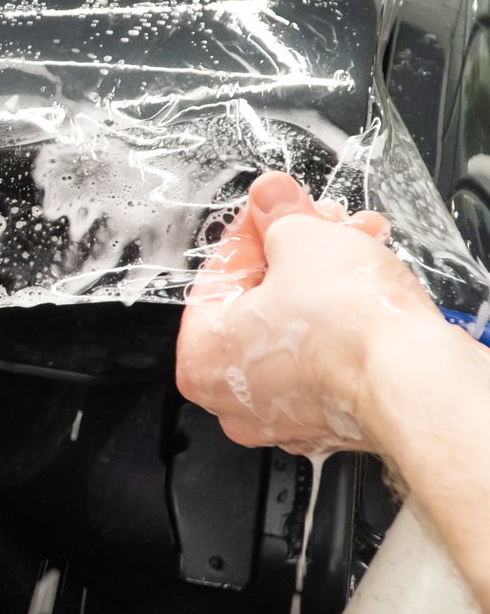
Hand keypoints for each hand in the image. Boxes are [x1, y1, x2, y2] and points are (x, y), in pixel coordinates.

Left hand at [176, 172, 447, 453]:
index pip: (218, 276)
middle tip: (319, 220)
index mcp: (201, 358)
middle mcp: (232, 398)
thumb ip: (277, 215)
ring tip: (356, 238)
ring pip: (297, 325)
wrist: (412, 379)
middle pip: (259, 301)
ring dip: (327, 274)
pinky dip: (344, 317)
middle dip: (297, 250)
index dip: (252, 230)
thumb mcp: (300, 240)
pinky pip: (327, 355)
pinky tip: (369, 278)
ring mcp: (284, 413)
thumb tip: (270, 197)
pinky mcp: (331, 417)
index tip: (272, 207)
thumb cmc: (346, 328)